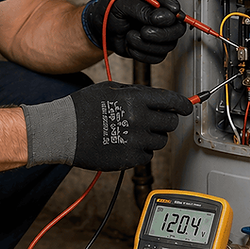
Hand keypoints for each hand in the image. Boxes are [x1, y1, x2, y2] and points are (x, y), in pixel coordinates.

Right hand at [22, 82, 192, 170]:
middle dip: (166, 120)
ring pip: (160, 141)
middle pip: (171, 123)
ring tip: (132, 131)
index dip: (183, 104)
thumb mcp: (110, 88)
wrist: (62, 131)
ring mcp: (136, 141)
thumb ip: (136, 92)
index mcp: (136, 99)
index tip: (187, 106)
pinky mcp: (129, 159)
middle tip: (154, 119)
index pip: (172, 101)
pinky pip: (147, 156)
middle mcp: (140, 120)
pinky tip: (124, 143)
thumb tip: (157, 98)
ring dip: (152, 136)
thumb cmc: (82, 107)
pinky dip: (140, 151)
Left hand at [83, 0, 185, 62]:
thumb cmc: (108, 10)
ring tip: (130, 36)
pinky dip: (142, 53)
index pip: (171, 3)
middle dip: (161, 33)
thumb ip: (139, 9)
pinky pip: (158, 56)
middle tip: (143, 32)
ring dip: (147, 44)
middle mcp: (160, 13)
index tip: (161, 16)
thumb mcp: (120, 4)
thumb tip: (157, 17)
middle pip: (178, 28)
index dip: (170, 10)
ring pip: (169, 45)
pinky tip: (131, 44)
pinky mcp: (154, 47)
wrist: (99, 28)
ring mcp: (159, 31)